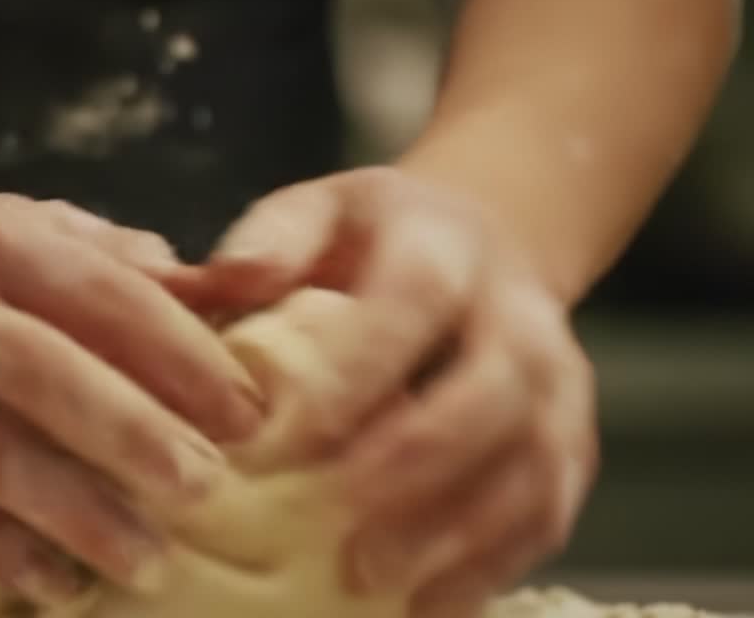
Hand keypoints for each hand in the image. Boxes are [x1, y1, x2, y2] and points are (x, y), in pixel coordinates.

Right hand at [0, 194, 259, 603]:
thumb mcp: (34, 235)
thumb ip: (127, 263)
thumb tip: (237, 289)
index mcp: (2, 244)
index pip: (107, 296)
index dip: (182, 355)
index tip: (246, 414)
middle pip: (47, 378)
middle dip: (134, 436)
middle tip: (208, 488)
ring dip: (79, 516)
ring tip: (152, 561)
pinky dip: (8, 554)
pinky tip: (65, 586)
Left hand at [182, 167, 598, 616]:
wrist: (480, 247)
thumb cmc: (372, 242)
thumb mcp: (320, 212)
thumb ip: (271, 240)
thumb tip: (220, 277)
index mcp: (446, 246)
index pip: (415, 300)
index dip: (362, 367)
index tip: (292, 432)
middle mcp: (519, 314)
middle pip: (490, 392)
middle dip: (413, 465)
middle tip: (335, 520)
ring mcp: (557, 384)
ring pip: (530, 465)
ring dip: (455, 531)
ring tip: (373, 581)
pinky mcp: (570, 446)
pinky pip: (547, 514)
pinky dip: (490, 567)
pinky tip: (427, 606)